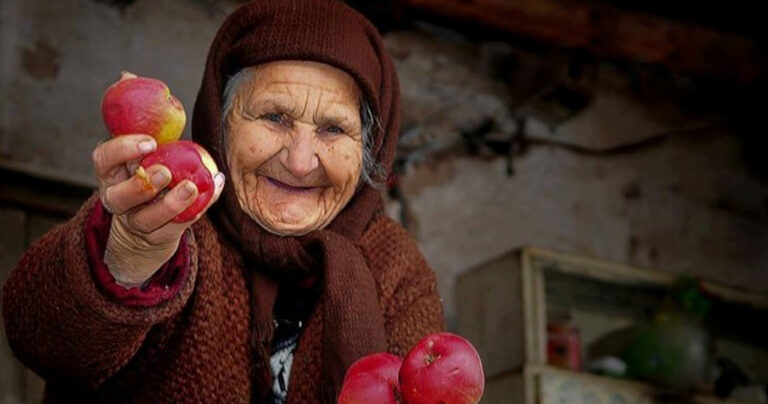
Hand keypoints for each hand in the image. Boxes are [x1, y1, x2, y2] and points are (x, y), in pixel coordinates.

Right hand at [93, 134, 224, 286]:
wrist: (148, 224)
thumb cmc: (147, 173)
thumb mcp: (142, 151)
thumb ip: (145, 130)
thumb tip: (143, 87)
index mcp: (111, 173)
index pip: (103, 159)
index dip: (122, 150)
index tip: (150, 143)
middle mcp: (118, 198)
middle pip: (120, 197)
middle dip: (142, 185)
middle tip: (165, 172)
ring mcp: (137, 221)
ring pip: (148, 219)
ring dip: (171, 204)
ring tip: (191, 187)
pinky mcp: (159, 236)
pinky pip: (179, 224)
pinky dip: (199, 207)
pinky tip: (214, 189)